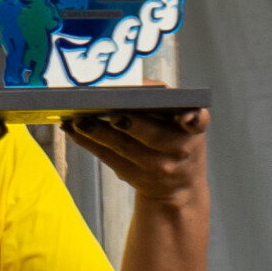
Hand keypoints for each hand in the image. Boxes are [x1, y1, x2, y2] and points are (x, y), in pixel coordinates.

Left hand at [83, 106, 209, 209]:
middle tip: (114, 114)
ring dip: (99, 134)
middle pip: (154, 136)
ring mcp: (158, 167)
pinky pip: (109, 158)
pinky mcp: (135, 176)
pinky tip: (73, 131)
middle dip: (133, 125)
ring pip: (125, 149)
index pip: (198, 121)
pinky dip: (89, 143)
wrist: (178, 187)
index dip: (193, 119)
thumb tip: (125, 83)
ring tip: (80, 121)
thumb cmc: (175, 139)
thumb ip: (165, 102)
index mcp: (194, 129)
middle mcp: (179, 149)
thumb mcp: (182, 122)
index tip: (186, 116)